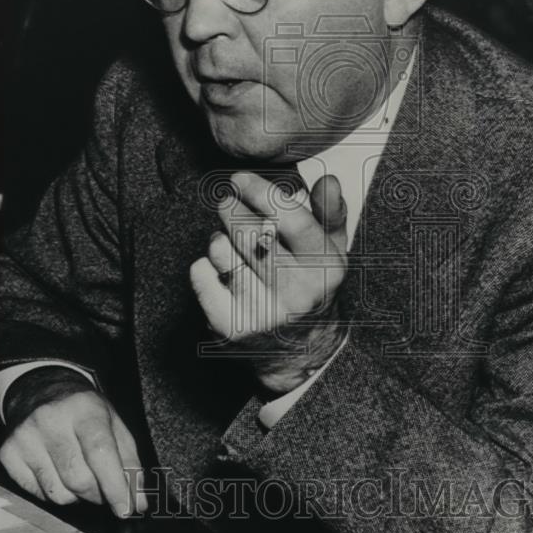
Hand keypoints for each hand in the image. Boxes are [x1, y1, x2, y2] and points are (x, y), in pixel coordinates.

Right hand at [0, 369, 147, 516]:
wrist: (39, 391)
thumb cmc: (84, 412)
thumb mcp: (113, 423)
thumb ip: (130, 461)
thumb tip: (138, 503)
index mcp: (84, 407)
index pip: (100, 453)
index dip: (115, 485)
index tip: (126, 509)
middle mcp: (51, 419)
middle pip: (79, 479)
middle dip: (98, 494)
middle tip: (104, 490)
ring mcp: (25, 436)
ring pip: (58, 493)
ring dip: (76, 496)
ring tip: (80, 476)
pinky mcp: (7, 453)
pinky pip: (37, 494)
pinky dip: (53, 493)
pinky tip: (57, 473)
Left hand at [190, 171, 347, 394]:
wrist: (299, 354)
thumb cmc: (311, 289)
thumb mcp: (331, 253)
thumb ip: (330, 214)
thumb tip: (328, 181)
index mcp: (325, 269)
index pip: (290, 219)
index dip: (261, 192)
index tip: (241, 179)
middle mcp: (296, 293)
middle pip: (249, 231)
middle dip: (231, 208)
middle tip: (227, 202)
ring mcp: (261, 312)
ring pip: (221, 250)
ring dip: (220, 238)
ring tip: (231, 243)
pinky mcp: (230, 327)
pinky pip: (202, 273)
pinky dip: (205, 263)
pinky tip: (222, 269)